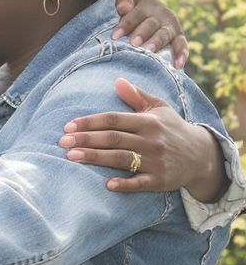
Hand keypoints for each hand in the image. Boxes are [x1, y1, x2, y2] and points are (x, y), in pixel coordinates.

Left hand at [59, 78, 222, 195]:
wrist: (202, 155)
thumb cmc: (173, 128)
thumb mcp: (159, 108)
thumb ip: (137, 96)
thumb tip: (117, 81)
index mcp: (148, 121)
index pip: (113, 120)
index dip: (90, 122)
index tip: (68, 126)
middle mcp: (151, 140)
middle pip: (113, 139)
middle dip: (86, 139)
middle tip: (62, 142)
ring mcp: (156, 161)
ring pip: (121, 158)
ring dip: (95, 158)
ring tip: (71, 157)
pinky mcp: (161, 180)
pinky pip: (141, 182)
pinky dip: (125, 184)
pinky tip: (107, 184)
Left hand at [113, 0, 186, 68]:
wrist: (141, 10)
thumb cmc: (127, 6)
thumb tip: (123, 8)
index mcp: (146, 3)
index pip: (136, 14)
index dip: (126, 24)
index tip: (115, 36)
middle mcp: (161, 13)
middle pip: (151, 24)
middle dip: (142, 33)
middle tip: (134, 43)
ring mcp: (170, 25)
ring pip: (164, 34)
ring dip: (157, 43)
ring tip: (149, 51)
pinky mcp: (178, 36)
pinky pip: (181, 44)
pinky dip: (181, 53)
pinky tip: (178, 65)